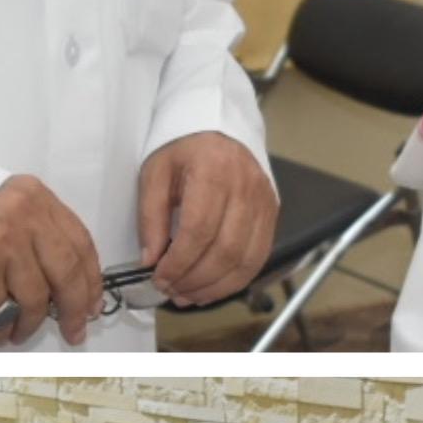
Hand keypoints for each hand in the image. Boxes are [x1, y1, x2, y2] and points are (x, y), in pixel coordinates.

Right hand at [0, 176, 106, 345]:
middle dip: (74, 310)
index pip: (79, 242)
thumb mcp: (3, 205)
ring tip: (17, 332)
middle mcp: (22, 216)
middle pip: (66, 273)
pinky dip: (0, 327)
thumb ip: (35, 233)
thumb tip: (67, 287)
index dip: (90, 280)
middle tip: (73, 332)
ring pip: (34, 299)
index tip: (91, 305)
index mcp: (33, 196)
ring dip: (29, 324)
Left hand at [139, 134, 276, 306]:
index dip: (179, 262)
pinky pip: (259, 258)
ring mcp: (264, 202)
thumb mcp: (156, 172)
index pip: (198, 230)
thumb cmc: (185, 148)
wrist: (220, 126)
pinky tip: (213, 288)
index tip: (160, 278)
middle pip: (225, 250)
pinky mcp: (272, 213)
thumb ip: (151, 216)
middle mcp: (245, 187)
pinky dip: (236, 280)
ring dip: (216, 287)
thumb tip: (151, 260)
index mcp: (213, 171)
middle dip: (195, 279)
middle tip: (172, 292)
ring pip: (245, 260)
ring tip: (189, 296)